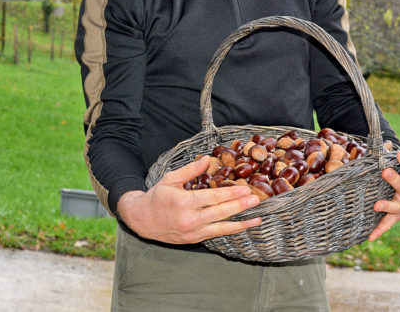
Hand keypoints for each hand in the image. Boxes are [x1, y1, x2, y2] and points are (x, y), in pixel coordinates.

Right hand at [117, 156, 261, 243]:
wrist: (141, 220)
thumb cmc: (156, 197)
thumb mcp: (171, 179)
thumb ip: (190, 170)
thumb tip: (206, 159)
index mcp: (184, 202)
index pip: (213, 197)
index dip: (231, 193)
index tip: (245, 189)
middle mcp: (190, 219)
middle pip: (220, 212)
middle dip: (240, 206)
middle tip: (256, 200)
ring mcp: (193, 232)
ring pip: (222, 227)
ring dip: (241, 223)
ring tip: (257, 219)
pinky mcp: (194, 239)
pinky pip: (216, 234)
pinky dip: (231, 230)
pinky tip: (243, 226)